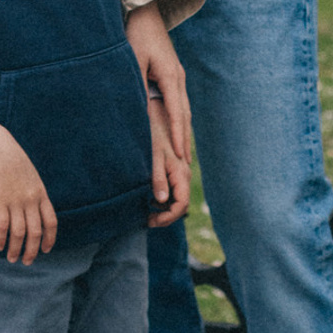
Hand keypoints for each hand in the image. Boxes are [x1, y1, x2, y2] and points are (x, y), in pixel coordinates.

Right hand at [0, 121, 56, 262]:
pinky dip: (0, 239)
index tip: (45, 250)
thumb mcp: (31, 176)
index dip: (49, 239)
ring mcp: (15, 201)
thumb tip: (34, 213)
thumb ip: (34, 194)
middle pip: (35, 232)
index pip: (51, 221)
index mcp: (40, 193)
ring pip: (19, 233)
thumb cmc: (13, 160)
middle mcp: (30, 199)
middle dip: (32, 251)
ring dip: (15, 249)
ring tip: (11, 258)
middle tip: (26, 261)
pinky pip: (2, 227)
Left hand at [125, 4, 190, 160]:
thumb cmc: (137, 34)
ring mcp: (177, 75)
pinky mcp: (172, 73)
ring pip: (183, 108)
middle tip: (185, 165)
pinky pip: (178, 101)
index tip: (180, 155)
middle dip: (184, 139)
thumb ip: (135, 84)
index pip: (176, 111)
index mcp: (170, 75)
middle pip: (184, 114)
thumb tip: (136, 113)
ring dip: (183, 130)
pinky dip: (179, 118)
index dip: (178, 134)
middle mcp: (178, 77)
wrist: (146, 11)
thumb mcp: (133, 59)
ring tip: (183, 154)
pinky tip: (177, 129)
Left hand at [147, 105, 191, 228]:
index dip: (168, 218)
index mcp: (181, 173)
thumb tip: (160, 201)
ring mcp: (181, 170)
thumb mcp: (154, 156)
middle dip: (166, 216)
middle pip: (181, 204)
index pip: (181, 206)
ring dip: (165, 207)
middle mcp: (185, 173)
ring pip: (178, 197)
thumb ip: (158, 179)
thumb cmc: (156, 132)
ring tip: (147, 210)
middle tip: (148, 220)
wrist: (160, 111)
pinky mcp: (176, 166)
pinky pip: (174, 188)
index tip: (151, 221)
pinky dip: (164, 197)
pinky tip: (150, 196)